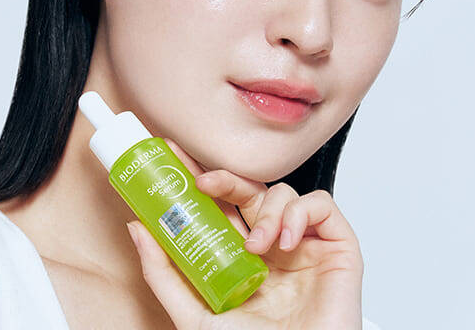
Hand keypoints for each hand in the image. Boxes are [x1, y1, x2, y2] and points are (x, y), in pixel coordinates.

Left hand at [125, 138, 364, 328]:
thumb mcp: (195, 314)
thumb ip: (165, 274)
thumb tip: (137, 229)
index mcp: (242, 256)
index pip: (220, 207)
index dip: (201, 180)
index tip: (176, 159)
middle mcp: (271, 245)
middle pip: (249, 191)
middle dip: (226, 179)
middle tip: (205, 182)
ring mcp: (304, 243)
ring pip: (283, 194)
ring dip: (265, 212)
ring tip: (257, 246)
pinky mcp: (337, 246)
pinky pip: (321, 204)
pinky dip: (301, 213)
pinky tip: (288, 241)